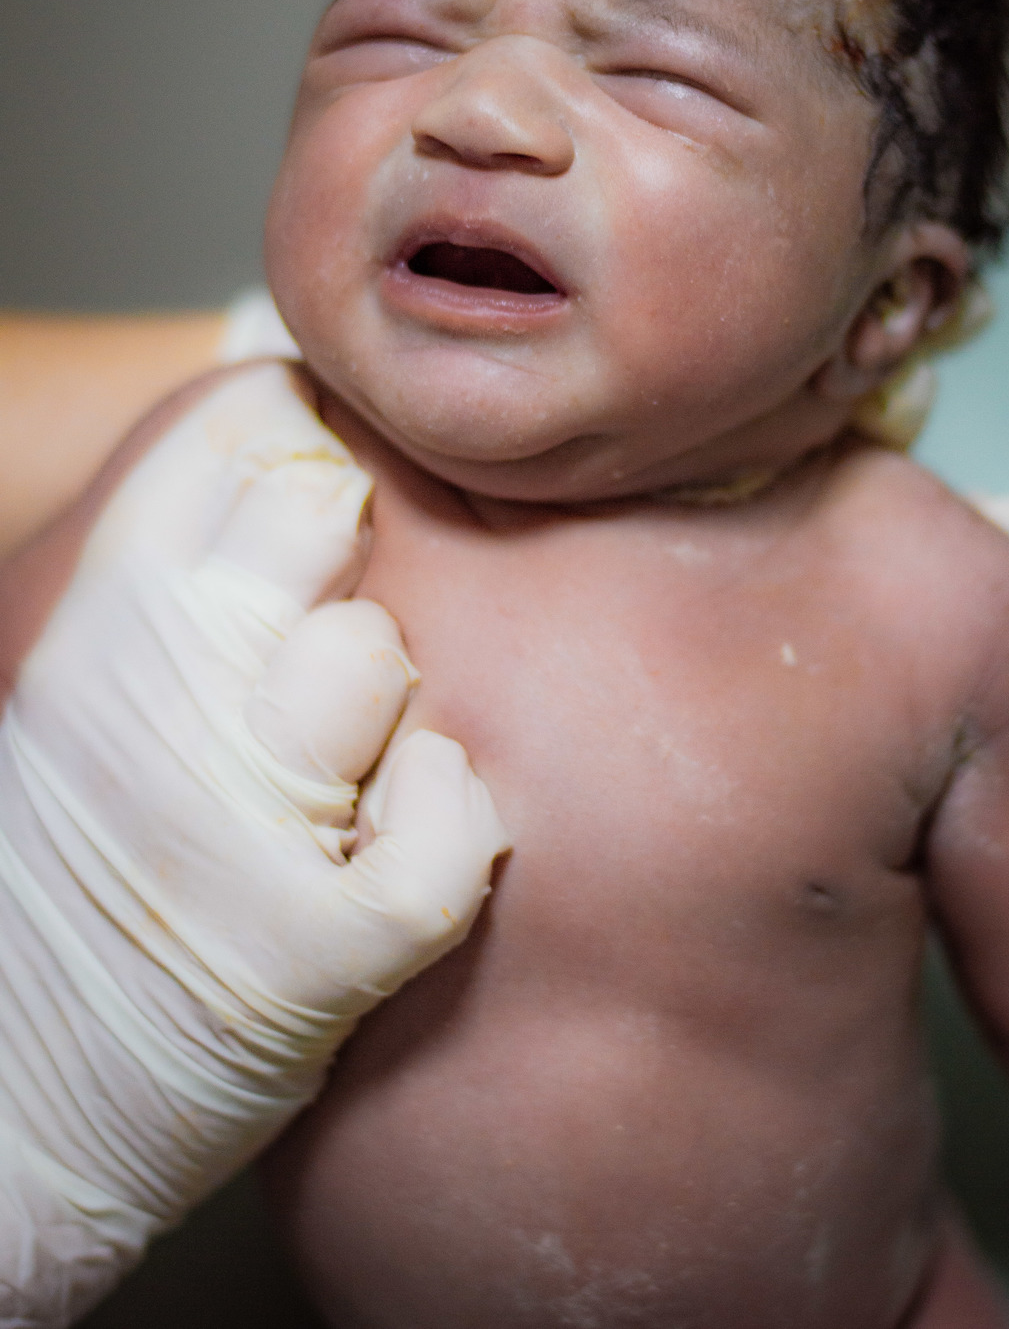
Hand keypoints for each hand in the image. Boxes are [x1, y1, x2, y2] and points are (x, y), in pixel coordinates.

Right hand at [0, 363, 508, 1326]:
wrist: (14, 1100)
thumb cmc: (83, 869)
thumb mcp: (88, 695)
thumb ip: (182, 585)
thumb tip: (306, 450)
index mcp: (99, 620)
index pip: (239, 428)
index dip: (311, 440)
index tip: (328, 488)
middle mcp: (156, 690)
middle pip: (324, 505)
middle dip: (355, 551)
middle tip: (333, 633)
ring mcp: (232, 812)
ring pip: (380, 656)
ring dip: (391, 708)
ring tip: (348, 775)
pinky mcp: (315, 946)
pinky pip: (447, 817)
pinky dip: (447, 830)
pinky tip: (400, 846)